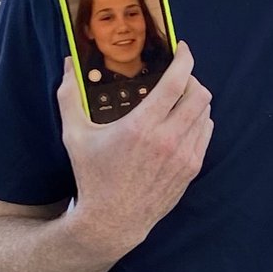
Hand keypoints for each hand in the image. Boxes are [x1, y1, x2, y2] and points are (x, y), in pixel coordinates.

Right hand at [57, 41, 213, 259]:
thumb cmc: (92, 177)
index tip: (182, 48)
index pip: (176, 81)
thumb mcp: (74, 136)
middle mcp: (169, 139)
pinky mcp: (191, 169)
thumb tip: (67, 64)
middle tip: (177, 76)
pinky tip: (182, 121)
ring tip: (178, 99)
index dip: (184, 58)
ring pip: (206, 112)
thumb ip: (69, 97)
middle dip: (191, 77)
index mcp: (142, 126)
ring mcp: (184, 155)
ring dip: (195, 99)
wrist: (111, 223)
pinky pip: (205, 132)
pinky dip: (199, 120)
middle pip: (199, 93)